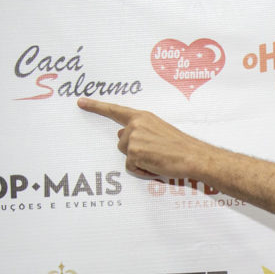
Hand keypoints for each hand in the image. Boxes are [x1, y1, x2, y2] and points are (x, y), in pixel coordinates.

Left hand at [78, 98, 201, 177]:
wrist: (194, 155)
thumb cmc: (180, 146)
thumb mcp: (158, 130)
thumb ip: (139, 130)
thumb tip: (120, 133)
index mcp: (142, 116)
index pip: (115, 110)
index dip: (96, 106)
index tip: (80, 102)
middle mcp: (135, 124)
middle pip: (122, 142)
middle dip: (135, 151)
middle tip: (156, 153)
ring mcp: (133, 138)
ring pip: (126, 155)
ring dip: (139, 161)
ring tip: (158, 159)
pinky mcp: (133, 152)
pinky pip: (131, 167)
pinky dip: (143, 171)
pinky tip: (156, 166)